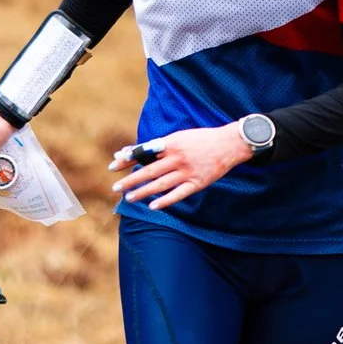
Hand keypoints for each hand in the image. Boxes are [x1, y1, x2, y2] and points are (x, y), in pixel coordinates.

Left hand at [112, 124, 252, 210]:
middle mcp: (178, 158)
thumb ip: (156, 146)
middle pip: (149, 170)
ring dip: (143, 192)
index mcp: (171, 144)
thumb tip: (131, 151)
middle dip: (131, 179)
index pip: (144, 152)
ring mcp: (188, 171)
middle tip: (116, 188)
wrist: (229, 143)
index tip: (113, 165)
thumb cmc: (200, 139)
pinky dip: (165, 201)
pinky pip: (178, 194)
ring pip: (161, 184)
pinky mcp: (198, 183)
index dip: (128, 159)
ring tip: (129, 198)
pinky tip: (152, 206)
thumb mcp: (178, 137)